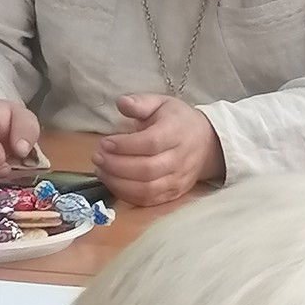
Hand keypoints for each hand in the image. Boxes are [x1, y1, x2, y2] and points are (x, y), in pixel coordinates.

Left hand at [92, 93, 224, 206]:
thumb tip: (121, 102)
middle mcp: (180, 158)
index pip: (151, 143)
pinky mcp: (174, 194)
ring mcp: (178, 179)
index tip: (104, 142)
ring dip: (118, 183)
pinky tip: (113, 183)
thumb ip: (140, 103)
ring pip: (147, 189)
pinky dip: (127, 195)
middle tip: (98, 157)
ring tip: (101, 170)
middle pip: (147, 169)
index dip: (125, 145)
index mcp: (177, 132)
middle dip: (116, 165)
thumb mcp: (161, 103)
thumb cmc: (178, 120)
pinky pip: (148, 201)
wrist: (207, 143)